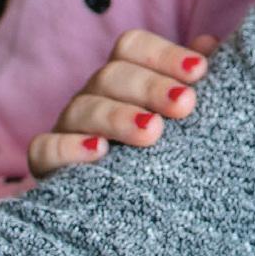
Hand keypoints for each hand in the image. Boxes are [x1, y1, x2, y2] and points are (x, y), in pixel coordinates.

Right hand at [24, 30, 221, 175]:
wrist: (120, 212)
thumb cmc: (158, 153)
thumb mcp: (178, 117)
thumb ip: (191, 82)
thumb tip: (209, 43)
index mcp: (123, 78)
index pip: (132, 47)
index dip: (164, 54)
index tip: (200, 72)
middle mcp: (93, 96)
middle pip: (111, 75)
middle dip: (150, 88)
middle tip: (185, 105)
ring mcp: (68, 128)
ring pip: (83, 109)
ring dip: (118, 117)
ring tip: (152, 132)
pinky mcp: (47, 164)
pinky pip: (45, 148)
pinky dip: (68, 147)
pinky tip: (99, 152)